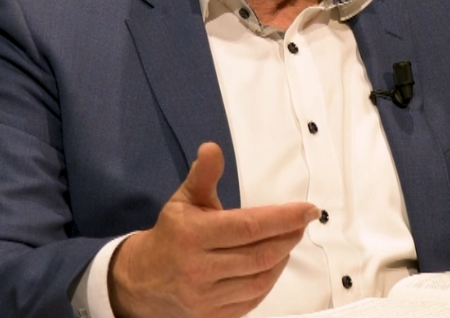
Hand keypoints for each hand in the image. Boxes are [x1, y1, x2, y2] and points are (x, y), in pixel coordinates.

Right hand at [108, 142, 318, 317]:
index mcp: (193, 235)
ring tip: (288, 240)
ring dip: (282, 258)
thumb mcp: (183, 201)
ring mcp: (206, 297)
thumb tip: (212, 148)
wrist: (141, 281)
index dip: (283, 218)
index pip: (249, 227)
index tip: (308, 210)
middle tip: (301, 223)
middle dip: (288, 237)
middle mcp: (199, 268)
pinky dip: (268, 280)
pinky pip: (252, 299)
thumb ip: (203, 175)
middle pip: (260, 254)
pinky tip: (273, 263)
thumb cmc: (171, 235)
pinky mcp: (212, 316)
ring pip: (260, 279)